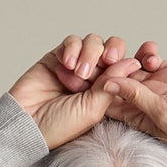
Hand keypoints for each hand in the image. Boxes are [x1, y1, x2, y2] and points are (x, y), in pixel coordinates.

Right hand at [8, 35, 152, 149]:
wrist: (28, 123)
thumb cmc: (60, 125)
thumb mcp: (93, 109)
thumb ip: (112, 84)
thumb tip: (132, 62)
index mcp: (106, 92)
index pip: (124, 68)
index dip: (130, 62)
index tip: (138, 64)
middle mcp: (93, 77)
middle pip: (111, 49)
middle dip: (111, 51)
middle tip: (107, 60)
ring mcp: (76, 65)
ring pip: (93, 43)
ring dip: (89, 54)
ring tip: (78, 74)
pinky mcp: (58, 56)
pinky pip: (72, 41)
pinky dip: (72, 49)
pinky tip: (66, 65)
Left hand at [96, 48, 166, 151]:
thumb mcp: (162, 114)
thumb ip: (136, 97)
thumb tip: (108, 83)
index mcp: (137, 118)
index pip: (110, 103)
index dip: (96, 91)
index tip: (83, 79)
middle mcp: (143, 101)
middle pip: (117, 83)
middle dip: (107, 69)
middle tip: (97, 56)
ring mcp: (155, 85)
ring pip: (132, 67)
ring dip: (127, 58)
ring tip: (127, 54)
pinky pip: (149, 58)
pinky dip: (146, 52)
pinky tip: (151, 54)